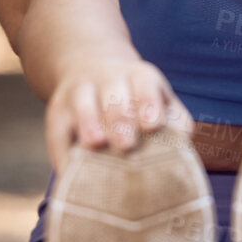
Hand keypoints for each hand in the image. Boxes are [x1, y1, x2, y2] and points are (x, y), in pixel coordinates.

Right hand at [45, 57, 194, 172]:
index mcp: (138, 76)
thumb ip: (175, 119)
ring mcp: (79, 93)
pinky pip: (57, 132)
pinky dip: (62, 153)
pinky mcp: (57, 113)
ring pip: (84, 106)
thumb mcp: (158, 97)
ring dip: (89, 125)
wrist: (90, 68)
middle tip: (126, 144)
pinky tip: (70, 173)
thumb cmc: (136, 98)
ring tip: (95, 145)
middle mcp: (107, 79)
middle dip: (120, 120)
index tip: (152, 125)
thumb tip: (185, 143)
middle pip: (113, 98)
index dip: (148, 104)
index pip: (145, 85)